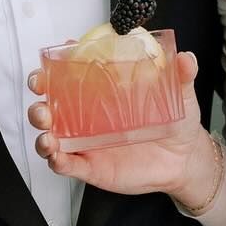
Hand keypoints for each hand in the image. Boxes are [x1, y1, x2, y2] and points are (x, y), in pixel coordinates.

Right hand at [27, 51, 213, 200]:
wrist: (185, 161)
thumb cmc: (175, 123)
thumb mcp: (180, 95)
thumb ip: (181, 76)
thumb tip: (186, 58)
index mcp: (102, 94)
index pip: (69, 76)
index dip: (54, 67)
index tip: (53, 59)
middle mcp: (88, 117)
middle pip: (51, 105)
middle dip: (39, 98)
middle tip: (41, 93)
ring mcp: (86, 143)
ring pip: (51, 136)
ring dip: (41, 131)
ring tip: (46, 130)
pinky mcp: (91, 167)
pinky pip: (67, 165)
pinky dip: (56, 161)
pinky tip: (56, 156)